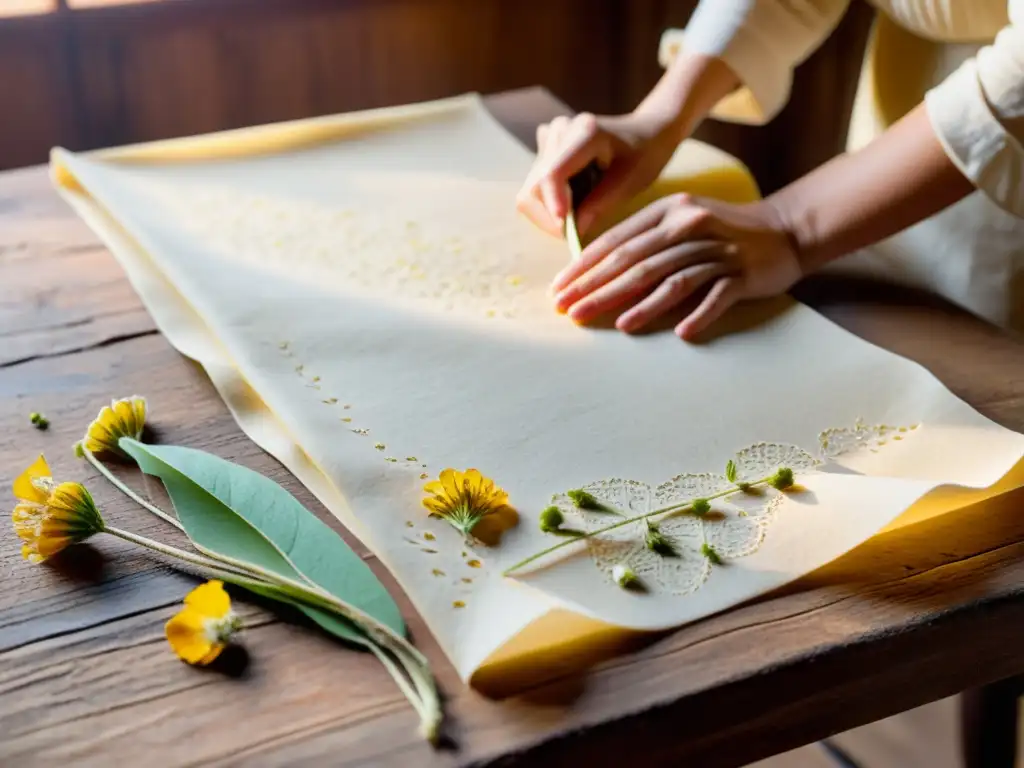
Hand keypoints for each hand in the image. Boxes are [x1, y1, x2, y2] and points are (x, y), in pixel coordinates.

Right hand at [516, 109, 684, 237]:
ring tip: (581, 212)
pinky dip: (550, 203)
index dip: (553, 205)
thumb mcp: (631, 182)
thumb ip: (601, 204)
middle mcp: (561, 130)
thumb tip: (573, 231)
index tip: (566, 232)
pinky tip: (574, 198)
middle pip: (535, 187)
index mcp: (586, 132)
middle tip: (577, 233)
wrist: (644, 132)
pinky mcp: (544, 147)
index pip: (553, 173)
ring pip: (531, 191)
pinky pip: (534, 187)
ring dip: (551, 212)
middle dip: (551, 217)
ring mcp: (549, 137)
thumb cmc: (643, 156)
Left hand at [550, 194, 802, 339]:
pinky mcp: (744, 273)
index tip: (559, 290)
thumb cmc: (721, 231)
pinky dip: (700, 313)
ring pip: (673, 279)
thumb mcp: (679, 223)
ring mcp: (718, 250)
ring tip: (619, 325)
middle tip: (572, 312)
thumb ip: (643, 240)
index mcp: (666, 213)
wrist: (785, 230)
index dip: (584, 268)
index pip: (616, 242)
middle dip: (599, 289)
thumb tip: (596, 271)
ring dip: (643, 304)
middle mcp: (689, 227)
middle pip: (636, 262)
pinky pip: (718, 295)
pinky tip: (682, 332)